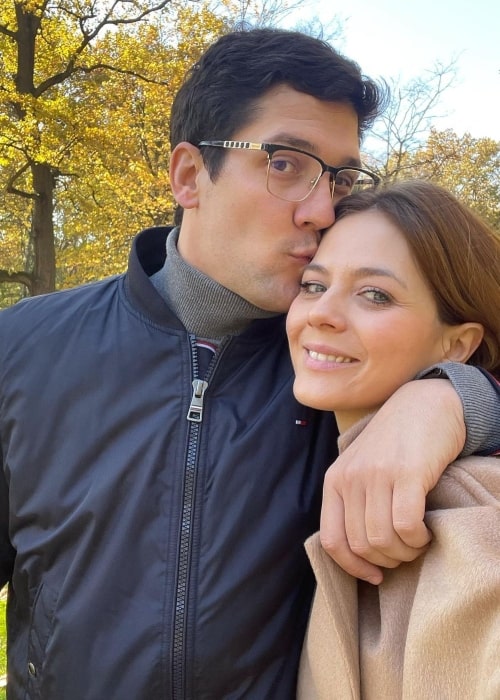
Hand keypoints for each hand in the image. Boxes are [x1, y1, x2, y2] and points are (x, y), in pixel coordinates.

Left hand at [320, 378, 465, 583]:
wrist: (425, 404)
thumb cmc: (396, 443)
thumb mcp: (362, 468)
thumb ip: (353, 500)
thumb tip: (357, 551)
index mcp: (334, 480)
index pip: (331, 540)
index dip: (353, 567)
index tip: (374, 576)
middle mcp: (351, 478)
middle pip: (360, 544)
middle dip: (385, 560)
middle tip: (404, 552)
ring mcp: (377, 474)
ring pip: (382, 539)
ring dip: (404, 552)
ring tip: (416, 542)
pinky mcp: (406, 472)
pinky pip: (406, 525)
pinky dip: (417, 539)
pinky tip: (425, 532)